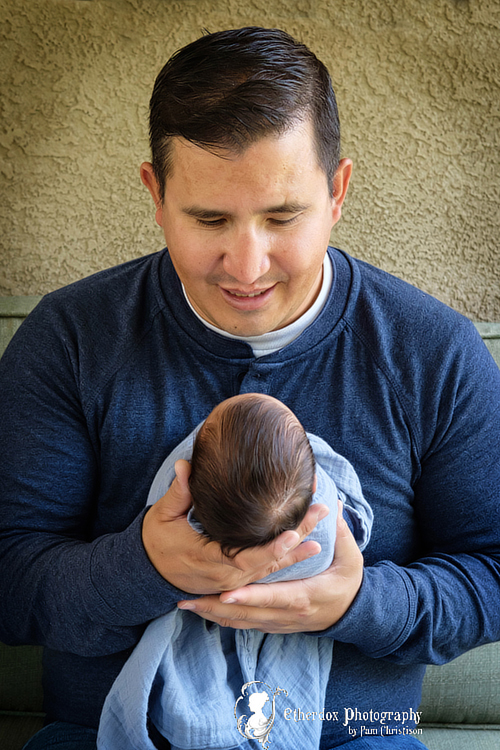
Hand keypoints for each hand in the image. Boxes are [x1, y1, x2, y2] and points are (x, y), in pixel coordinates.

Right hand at [142, 459, 329, 594]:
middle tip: (321, 515)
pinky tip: (307, 546)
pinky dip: (286, 558)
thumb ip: (178, 493)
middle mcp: (227, 575)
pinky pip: (266, 572)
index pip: (247, 558)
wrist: (150, 572)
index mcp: (210, 560)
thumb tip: (185, 466)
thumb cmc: (158, 541)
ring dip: (297, 552)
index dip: (272, 548)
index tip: (294, 533)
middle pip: (268, 562)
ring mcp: (233, 581)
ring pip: (271, 570)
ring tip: (323, 536)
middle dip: (297, 542)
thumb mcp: (163, 516)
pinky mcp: (237, 579)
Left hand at [177, 501, 363, 630]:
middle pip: (246, 615)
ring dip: (212, 614)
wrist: (353, 614)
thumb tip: (330, 504)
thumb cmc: (349, 582)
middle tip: (186, 598)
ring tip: (185, 603)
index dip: (248, 597)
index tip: (225, 593)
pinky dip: (222, 619)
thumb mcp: (349, 558)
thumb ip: (340, 532)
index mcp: (302, 597)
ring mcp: (277, 623)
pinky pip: (243, 625)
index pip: (271, 597)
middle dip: (215, 608)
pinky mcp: (272, 625)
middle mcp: (285, 614)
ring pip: (239, 622)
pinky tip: (202, 610)